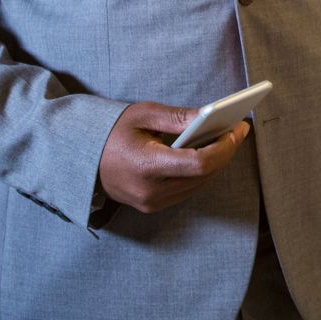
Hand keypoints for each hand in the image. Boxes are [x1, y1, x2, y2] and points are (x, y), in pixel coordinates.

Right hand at [98, 101, 249, 213]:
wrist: (81, 158)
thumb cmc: (113, 131)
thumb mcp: (144, 114)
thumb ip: (179, 117)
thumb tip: (210, 114)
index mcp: (147, 166)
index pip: (199, 163)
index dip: (224, 147)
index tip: (237, 127)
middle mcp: (151, 191)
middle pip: (204, 175)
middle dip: (226, 150)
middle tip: (238, 127)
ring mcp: (151, 203)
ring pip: (199, 185)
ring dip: (217, 162)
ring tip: (229, 136)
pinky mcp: (152, 206)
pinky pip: (188, 189)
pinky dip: (203, 171)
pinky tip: (210, 151)